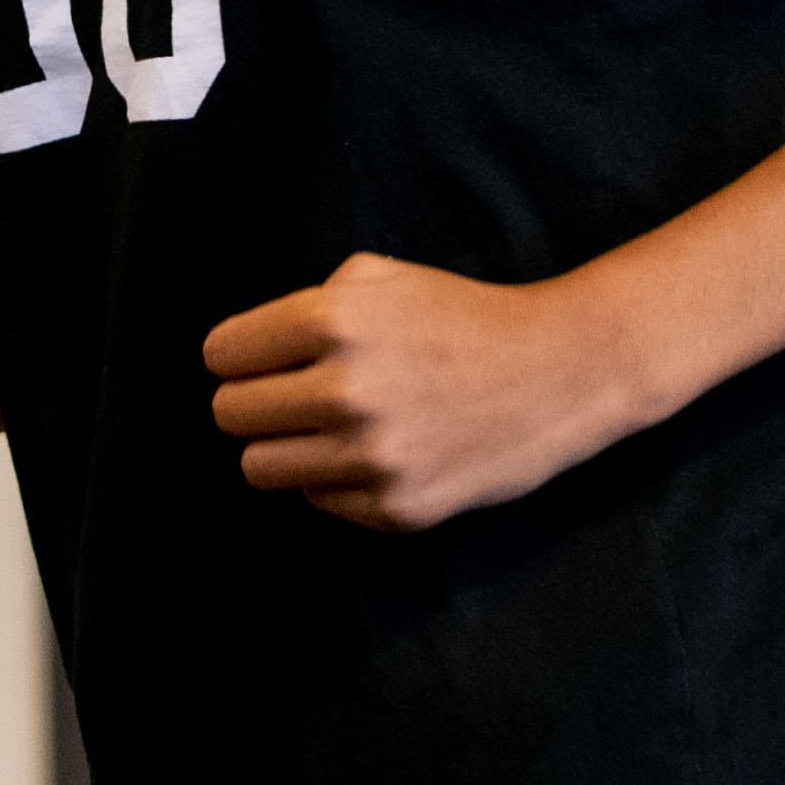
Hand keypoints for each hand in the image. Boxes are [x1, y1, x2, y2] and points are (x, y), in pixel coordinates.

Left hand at [203, 256, 652, 531]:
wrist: (562, 371)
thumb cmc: (464, 317)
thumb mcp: (386, 277)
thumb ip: (312, 302)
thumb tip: (246, 350)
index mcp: (336, 320)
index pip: (222, 354)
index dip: (237, 355)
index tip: (259, 360)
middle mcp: (348, 390)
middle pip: (230, 414)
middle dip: (251, 401)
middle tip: (291, 395)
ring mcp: (373, 456)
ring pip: (259, 466)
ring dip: (282, 445)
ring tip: (324, 427)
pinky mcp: (396, 507)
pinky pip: (316, 498)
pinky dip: (332, 478)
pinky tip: (375, 452)